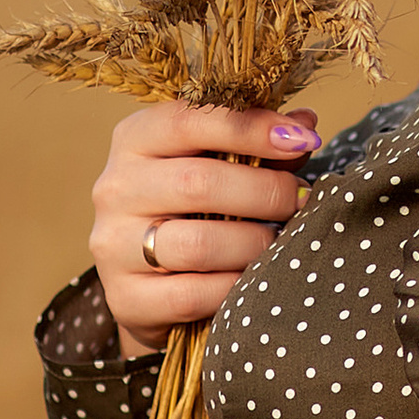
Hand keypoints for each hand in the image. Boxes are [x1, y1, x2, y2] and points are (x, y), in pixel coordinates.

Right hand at [91, 100, 319, 357]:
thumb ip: (258, 145)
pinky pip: (193, 295)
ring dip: (255, 243)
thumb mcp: (216, 164)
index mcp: (134, 139)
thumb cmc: (192, 209)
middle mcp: (115, 188)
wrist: (145, 283)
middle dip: (266, 191)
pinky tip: (255, 278)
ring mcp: (114, 246)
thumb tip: (304, 122)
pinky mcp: (126, 298)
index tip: (303, 139)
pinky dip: (235, 287)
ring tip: (280, 241)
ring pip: (199, 244)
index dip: (251, 128)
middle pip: (198, 183)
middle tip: (302, 200)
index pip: (188, 120)